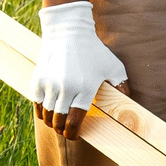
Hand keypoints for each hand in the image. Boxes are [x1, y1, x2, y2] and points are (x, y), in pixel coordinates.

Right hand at [31, 1, 126, 139]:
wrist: (68, 31)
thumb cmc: (94, 50)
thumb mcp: (114, 66)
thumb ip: (122, 86)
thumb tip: (128, 104)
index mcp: (85, 88)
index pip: (74, 122)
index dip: (73, 133)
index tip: (75, 135)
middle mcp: (66, 88)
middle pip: (59, 121)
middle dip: (62, 130)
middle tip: (66, 130)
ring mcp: (50, 84)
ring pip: (46, 115)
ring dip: (52, 122)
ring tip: (57, 122)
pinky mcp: (38, 79)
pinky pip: (37, 104)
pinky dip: (41, 111)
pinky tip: (48, 112)